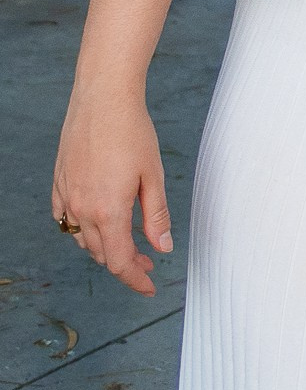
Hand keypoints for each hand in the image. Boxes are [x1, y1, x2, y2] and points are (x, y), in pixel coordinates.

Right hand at [52, 90, 173, 295]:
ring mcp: (66, 197)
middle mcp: (82, 210)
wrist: (102, 101)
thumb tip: (162, 248)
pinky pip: (65, 218)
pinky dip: (81, 229)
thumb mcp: (154, 177)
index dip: (135, 279)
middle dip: (125, 264)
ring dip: (104, 247)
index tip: (150, 288)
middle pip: (101, 253)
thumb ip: (156, 216)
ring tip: (128, 243)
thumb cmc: (133, 134)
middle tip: (148, 262)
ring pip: (81, 238)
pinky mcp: (59, 183)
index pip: (120, 261)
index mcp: (108, 212)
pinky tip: (96, 224)